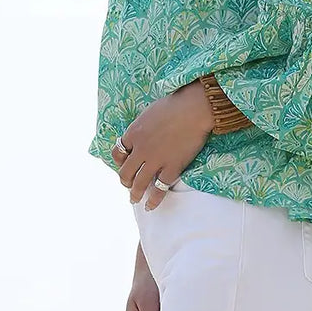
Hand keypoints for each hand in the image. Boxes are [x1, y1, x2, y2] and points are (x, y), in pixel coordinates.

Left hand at [111, 79, 213, 209]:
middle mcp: (140, 149)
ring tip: (134, 199)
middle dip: (125, 180)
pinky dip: (154, 200)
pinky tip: (151, 206)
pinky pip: (160, 188)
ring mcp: (155, 160)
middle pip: (125, 171)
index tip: (124, 163)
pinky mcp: (172, 167)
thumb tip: (146, 131)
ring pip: (139, 183)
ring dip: (135, 194)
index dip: (120, 160)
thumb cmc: (175, 104)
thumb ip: (144, 125)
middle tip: (128, 185)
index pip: (118, 152)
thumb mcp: (150, 112)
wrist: (193, 108)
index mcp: (133, 133)